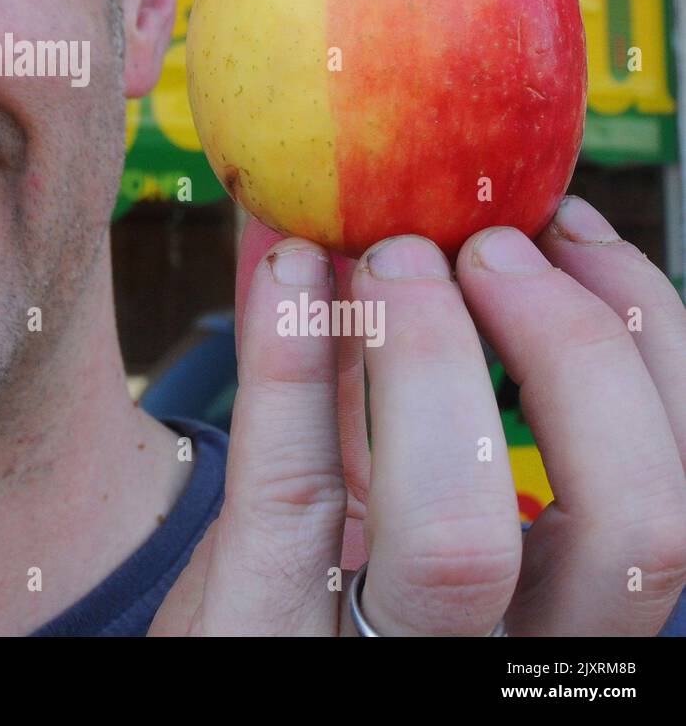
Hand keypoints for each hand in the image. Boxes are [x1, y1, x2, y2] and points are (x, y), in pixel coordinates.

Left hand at [149, 197, 685, 634]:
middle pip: (631, 524)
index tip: (576, 225)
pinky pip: (290, 494)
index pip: (672, 485)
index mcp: (558, 600)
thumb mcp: (376, 477)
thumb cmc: (308, 566)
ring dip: (435, 359)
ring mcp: (391, 652)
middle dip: (575, 349)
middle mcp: (504, 644)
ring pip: (463, 535)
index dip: (652, 339)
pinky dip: (289, 364)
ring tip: (388, 257)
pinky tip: (286, 275)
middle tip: (489, 245)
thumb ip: (399, 368)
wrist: (221, 654)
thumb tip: (392, 207)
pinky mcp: (269, 631)